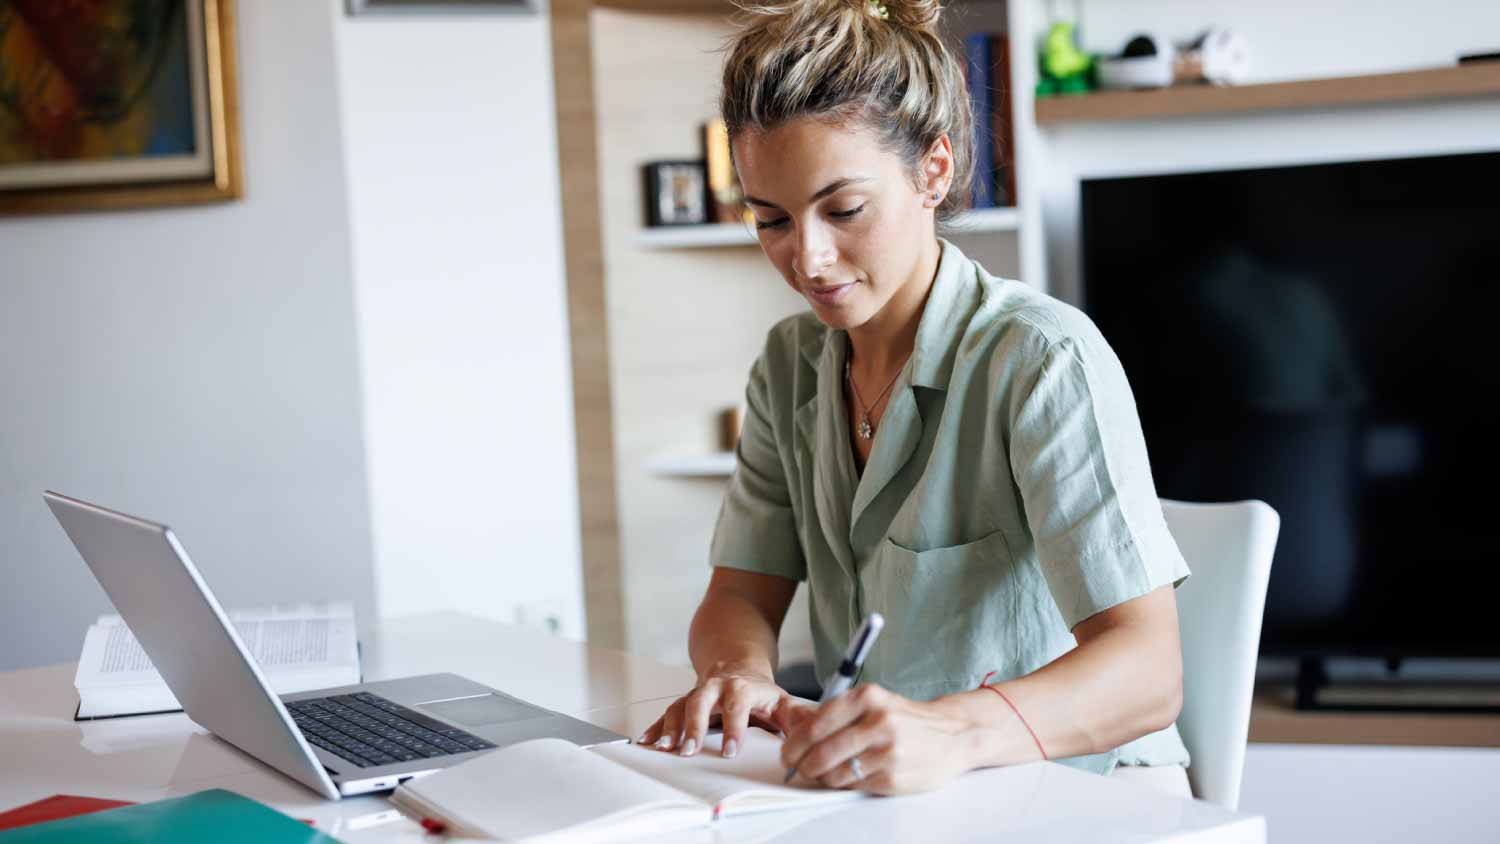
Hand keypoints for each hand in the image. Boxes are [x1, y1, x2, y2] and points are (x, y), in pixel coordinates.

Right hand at [639, 666, 792, 759]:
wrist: (738, 666)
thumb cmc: (760, 692)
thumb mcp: (781, 701)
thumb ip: (796, 716)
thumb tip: (813, 729)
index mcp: (742, 688)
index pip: (737, 705)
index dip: (734, 728)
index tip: (730, 751)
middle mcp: (716, 688)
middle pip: (701, 702)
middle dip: (693, 726)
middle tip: (688, 749)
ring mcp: (697, 694)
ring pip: (681, 706)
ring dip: (671, 727)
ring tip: (664, 748)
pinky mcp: (684, 701)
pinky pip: (667, 713)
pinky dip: (656, 726)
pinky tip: (647, 741)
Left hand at [776, 684, 974, 794]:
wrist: (952, 735)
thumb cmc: (905, 719)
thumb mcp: (873, 702)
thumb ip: (835, 713)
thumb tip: (792, 726)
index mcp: (867, 697)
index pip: (816, 724)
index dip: (794, 742)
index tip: (787, 752)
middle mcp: (878, 722)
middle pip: (821, 751)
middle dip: (802, 764)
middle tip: (797, 768)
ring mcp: (888, 752)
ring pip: (834, 773)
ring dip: (822, 777)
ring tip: (824, 773)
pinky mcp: (894, 777)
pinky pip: (854, 786)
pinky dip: (844, 784)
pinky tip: (849, 777)